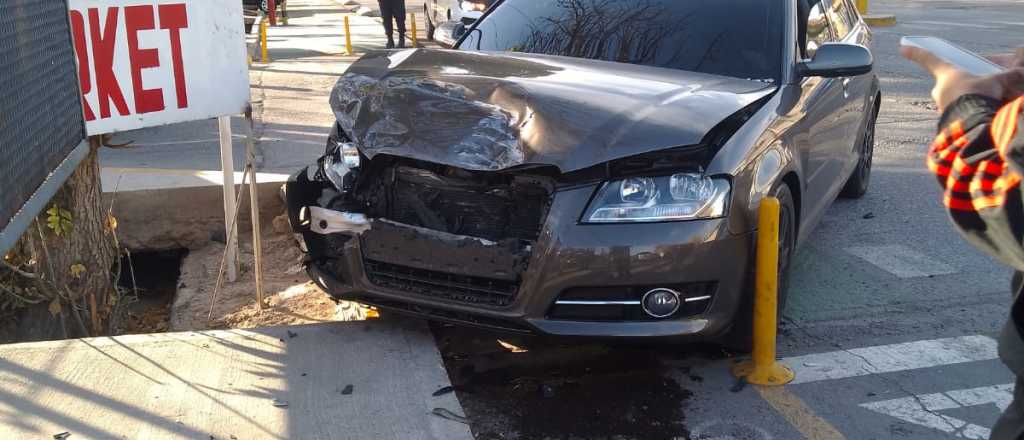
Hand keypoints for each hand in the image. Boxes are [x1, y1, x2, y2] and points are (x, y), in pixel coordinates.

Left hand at [901, 45, 1023, 111]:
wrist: (974, 126)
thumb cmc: (981, 97)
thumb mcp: (997, 82)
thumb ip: (1008, 75)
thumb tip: (1021, 71)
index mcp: (947, 74)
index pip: (929, 59)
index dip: (917, 53)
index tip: (903, 48)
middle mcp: (939, 90)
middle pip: (947, 82)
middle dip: (960, 83)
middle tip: (977, 85)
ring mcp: (941, 106)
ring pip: (952, 98)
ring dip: (964, 99)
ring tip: (982, 102)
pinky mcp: (945, 120)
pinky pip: (955, 112)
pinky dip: (965, 111)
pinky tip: (978, 114)